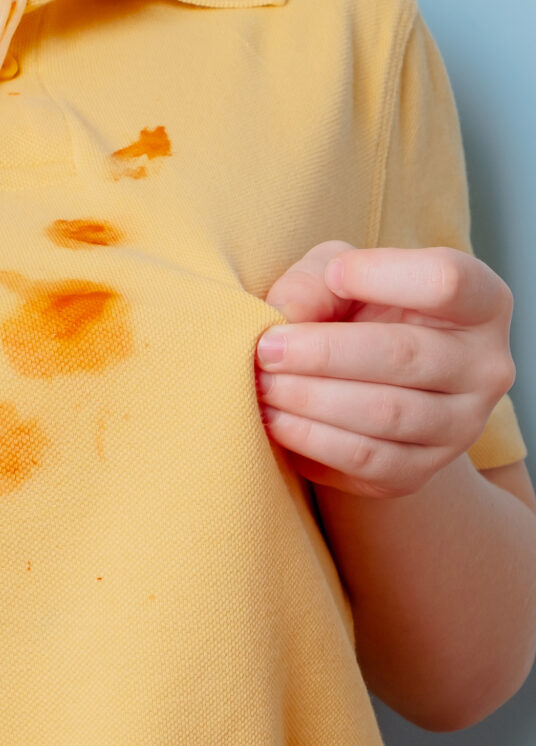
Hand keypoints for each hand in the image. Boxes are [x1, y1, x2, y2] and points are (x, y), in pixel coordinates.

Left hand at [256, 241, 514, 497]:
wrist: (360, 384)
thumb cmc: (353, 311)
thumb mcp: (336, 273)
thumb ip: (314, 281)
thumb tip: (286, 316)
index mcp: (479, 303)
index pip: (447, 281)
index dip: (382, 274)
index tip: (334, 275)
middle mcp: (484, 368)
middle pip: (404, 355)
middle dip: (322, 352)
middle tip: (266, 348)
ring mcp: (458, 427)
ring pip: (382, 414)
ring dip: (308, 398)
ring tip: (262, 383)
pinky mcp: (418, 472)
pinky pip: (363, 459)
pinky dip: (309, 438)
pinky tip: (273, 418)